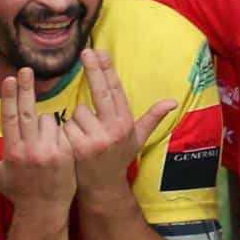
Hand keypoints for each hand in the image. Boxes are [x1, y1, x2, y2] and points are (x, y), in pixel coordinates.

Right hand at [0, 71, 73, 213]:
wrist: (44, 209)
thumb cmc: (17, 190)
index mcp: (12, 153)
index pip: (10, 119)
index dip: (10, 97)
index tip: (9, 79)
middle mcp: (30, 151)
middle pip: (28, 112)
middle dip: (26, 89)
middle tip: (25, 69)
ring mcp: (50, 151)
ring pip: (48, 119)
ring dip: (44, 122)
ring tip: (42, 141)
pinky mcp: (68, 153)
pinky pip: (64, 128)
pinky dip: (59, 130)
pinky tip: (56, 143)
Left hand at [62, 49, 173, 201]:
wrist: (103, 188)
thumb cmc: (119, 158)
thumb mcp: (138, 138)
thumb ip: (152, 117)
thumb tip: (172, 102)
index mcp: (125, 123)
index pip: (115, 90)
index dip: (107, 69)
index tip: (100, 51)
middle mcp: (113, 130)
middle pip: (100, 92)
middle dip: (93, 70)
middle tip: (85, 51)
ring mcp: (96, 139)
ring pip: (78, 111)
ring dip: (76, 119)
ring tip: (83, 135)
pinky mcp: (79, 148)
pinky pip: (66, 126)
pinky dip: (66, 130)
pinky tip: (72, 142)